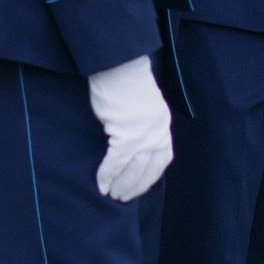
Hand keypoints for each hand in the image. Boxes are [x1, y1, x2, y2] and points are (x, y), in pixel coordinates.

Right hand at [84, 56, 173, 201]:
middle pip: (149, 167)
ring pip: (133, 167)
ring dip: (121, 183)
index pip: (163, 158)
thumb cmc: (126, 85)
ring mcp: (144, 133)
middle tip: (122, 197)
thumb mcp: (143, 108)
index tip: (140, 188)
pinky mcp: (126, 132)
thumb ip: (143, 127)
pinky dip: (108, 173)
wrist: (119, 66)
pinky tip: (101, 182)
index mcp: (163, 124)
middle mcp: (158, 131)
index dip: (150, 176)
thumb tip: (132, 148)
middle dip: (135, 185)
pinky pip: (116, 160)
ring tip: (110, 194)